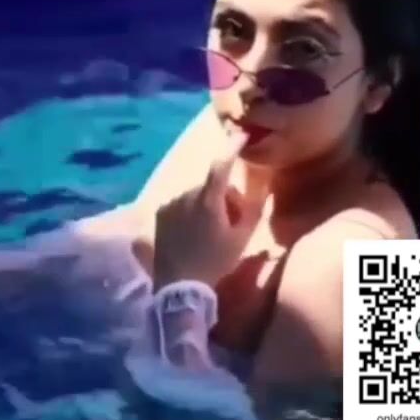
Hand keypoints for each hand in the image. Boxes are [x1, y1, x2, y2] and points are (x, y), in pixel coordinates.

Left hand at [151, 128, 254, 286]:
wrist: (179, 285)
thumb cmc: (215, 262)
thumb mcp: (241, 239)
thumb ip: (251, 210)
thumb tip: (259, 189)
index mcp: (208, 200)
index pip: (221, 165)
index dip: (232, 147)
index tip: (241, 134)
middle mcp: (185, 195)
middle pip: (211, 186)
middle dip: (223, 198)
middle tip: (229, 225)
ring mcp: (170, 203)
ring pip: (196, 196)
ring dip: (206, 206)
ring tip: (209, 233)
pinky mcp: (159, 213)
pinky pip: (180, 204)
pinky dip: (189, 212)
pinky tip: (191, 234)